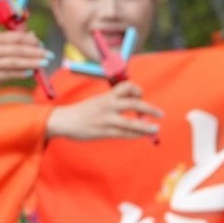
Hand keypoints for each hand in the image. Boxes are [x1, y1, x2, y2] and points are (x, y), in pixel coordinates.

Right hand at [0, 31, 50, 89]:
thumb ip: (10, 39)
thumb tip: (32, 37)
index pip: (15, 38)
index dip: (30, 40)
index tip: (40, 43)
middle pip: (17, 51)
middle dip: (35, 52)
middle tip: (48, 54)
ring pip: (15, 63)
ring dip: (32, 63)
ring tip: (44, 63)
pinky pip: (10, 75)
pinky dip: (21, 73)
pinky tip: (31, 72)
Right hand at [45, 82, 161, 141]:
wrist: (64, 120)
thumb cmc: (81, 111)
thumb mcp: (97, 101)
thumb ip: (112, 102)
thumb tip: (131, 105)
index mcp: (106, 96)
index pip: (127, 87)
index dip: (137, 90)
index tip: (140, 96)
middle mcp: (108, 106)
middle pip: (135, 104)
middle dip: (150, 109)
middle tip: (159, 113)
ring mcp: (107, 120)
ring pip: (132, 123)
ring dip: (147, 126)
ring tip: (155, 128)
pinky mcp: (105, 132)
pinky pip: (125, 134)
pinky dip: (136, 135)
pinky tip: (141, 135)